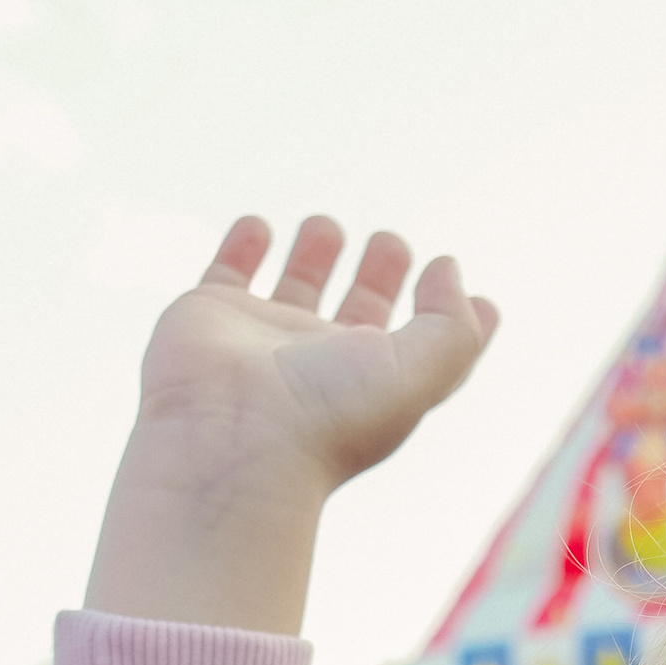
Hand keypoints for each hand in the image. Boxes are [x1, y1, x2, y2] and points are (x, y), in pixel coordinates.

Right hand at [86, 217, 497, 636]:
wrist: (230, 437)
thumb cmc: (328, 416)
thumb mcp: (420, 373)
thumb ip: (451, 326)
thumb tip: (447, 268)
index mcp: (373, 383)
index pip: (417, 347)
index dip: (440, 316)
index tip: (454, 279)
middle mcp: (320, 364)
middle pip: (357, 312)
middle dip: (378, 274)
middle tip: (390, 242)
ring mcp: (264, 339)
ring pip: (294, 288)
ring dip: (313, 255)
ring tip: (326, 226)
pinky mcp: (212, 314)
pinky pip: (225, 272)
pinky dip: (242, 246)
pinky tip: (258, 226)